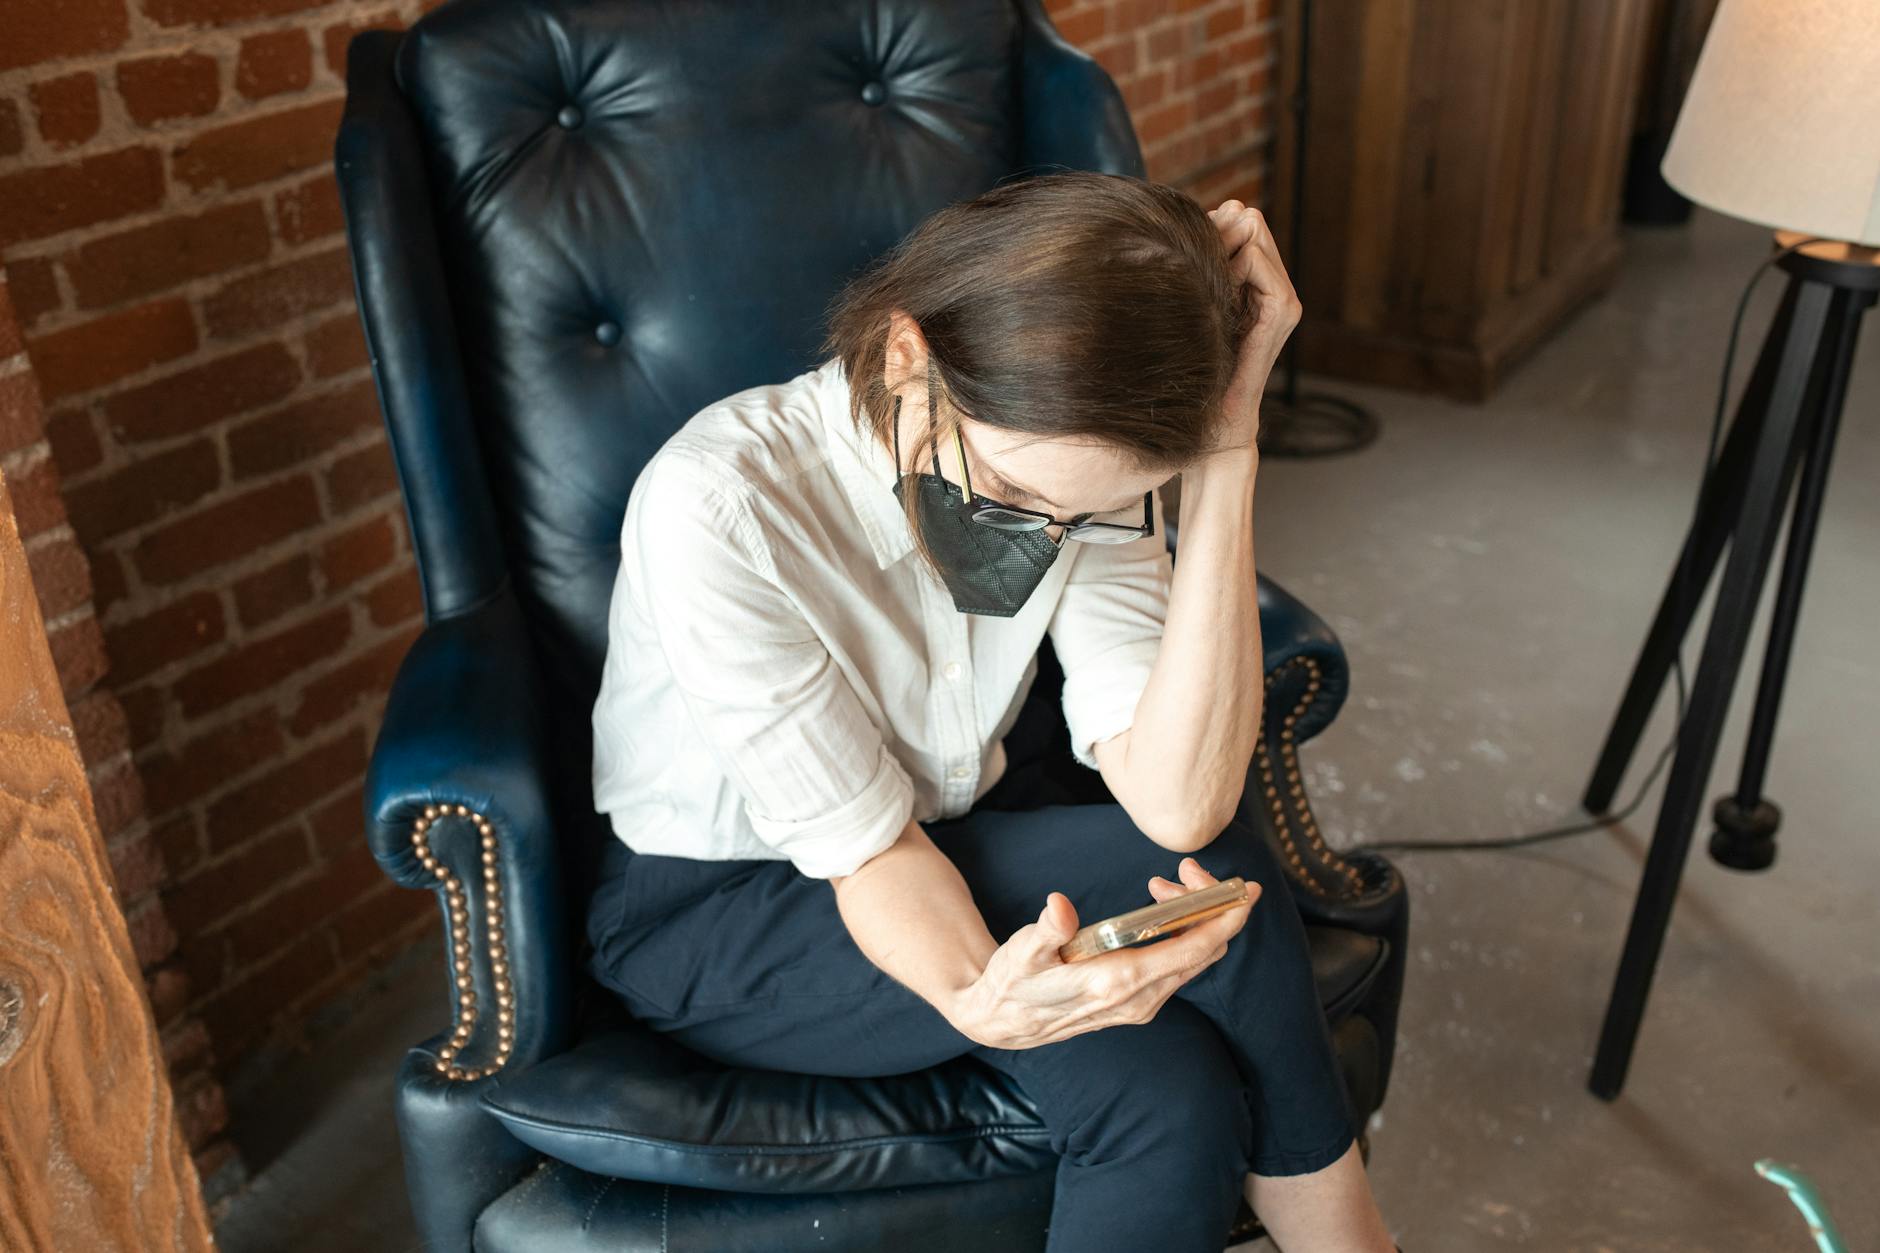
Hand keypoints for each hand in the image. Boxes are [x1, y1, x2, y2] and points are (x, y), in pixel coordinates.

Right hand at [942, 857, 1259, 1049]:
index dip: (1223, 920)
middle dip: (1209, 908)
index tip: (1243, 894)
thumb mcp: (1022, 952)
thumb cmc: (1014, 982)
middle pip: (1202, 952)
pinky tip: (1160, 910)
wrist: (1002, 1022)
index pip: (1191, 951)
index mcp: (1118, 983)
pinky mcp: (1138, 1002)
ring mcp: (1142, 1004)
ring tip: (1166, 884)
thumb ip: (1045, 930)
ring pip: (1193, 959)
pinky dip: (1182, 934)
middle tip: (1190, 871)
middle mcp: (1140, 999)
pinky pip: (1178, 966)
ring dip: (1195, 920)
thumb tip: (1058, 907)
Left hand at [1206, 200, 1301, 450]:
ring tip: (1205, 282)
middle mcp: (1274, 284)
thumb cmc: (1195, 366)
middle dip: (1218, 231)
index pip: (1241, 219)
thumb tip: (1204, 219)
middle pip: (1249, 219)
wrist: (1214, 416)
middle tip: (1193, 262)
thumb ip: (1202, 267)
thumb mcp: (1194, 305)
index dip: (1212, 225)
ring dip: (1223, 248)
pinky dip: (1234, 268)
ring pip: (1254, 232)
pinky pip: (1257, 261)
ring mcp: (1282, 297)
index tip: (1187, 250)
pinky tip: (1216, 293)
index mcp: (1255, 280)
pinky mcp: (1282, 311)